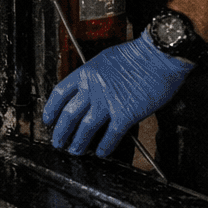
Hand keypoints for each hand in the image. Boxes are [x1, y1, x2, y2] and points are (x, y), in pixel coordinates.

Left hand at [42, 30, 193, 157]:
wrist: (158, 56)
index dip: (51, 109)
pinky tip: (101, 152)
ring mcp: (108, 103)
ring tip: (75, 151)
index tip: (49, 119)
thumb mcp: (105, 60)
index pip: (60, 94)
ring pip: (85, 128)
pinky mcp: (126, 115)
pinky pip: (111, 135)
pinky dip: (104, 146)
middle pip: (69, 115)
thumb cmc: (138, 55)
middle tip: (58, 142)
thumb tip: (87, 89)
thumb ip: (93, 77)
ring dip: (78, 142)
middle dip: (61, 132)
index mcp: (85, 73)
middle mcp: (92, 89)